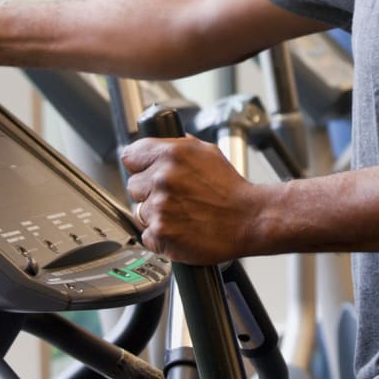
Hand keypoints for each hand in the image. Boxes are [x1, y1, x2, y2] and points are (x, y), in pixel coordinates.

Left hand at [121, 134, 256, 263]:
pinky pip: (147, 234)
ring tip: (181, 212)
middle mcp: (162, 178)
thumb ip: (178, 146)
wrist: (249, 219)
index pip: (130, 155)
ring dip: (155, 213)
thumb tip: (159, 145)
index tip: (146, 171)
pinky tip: (181, 227)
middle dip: (148, 190)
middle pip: (132, 185)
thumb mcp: (207, 152)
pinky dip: (161, 234)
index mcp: (171, 154)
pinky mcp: (160, 233)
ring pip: (139, 211)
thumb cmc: (231, 189)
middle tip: (173, 195)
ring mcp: (159, 207)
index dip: (139, 165)